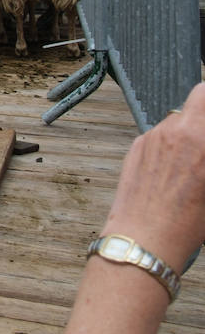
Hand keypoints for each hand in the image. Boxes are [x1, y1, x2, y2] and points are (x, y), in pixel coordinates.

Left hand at [99, 83, 204, 273]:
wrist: (147, 236)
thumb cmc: (188, 221)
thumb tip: (202, 144)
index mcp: (201, 139)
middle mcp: (176, 129)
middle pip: (199, 97)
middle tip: (203, 136)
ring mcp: (153, 135)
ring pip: (177, 117)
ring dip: (188, 128)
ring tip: (191, 159)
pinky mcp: (136, 144)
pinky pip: (159, 133)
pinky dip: (168, 142)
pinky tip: (172, 169)